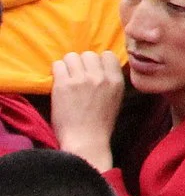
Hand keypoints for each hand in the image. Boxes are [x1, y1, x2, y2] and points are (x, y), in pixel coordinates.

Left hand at [48, 51, 125, 172]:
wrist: (86, 141)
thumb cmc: (100, 125)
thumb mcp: (116, 99)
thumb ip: (110, 82)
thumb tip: (99, 68)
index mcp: (116, 81)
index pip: (107, 55)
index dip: (98, 62)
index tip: (93, 71)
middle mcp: (100, 77)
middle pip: (88, 54)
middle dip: (82, 63)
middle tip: (77, 76)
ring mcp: (81, 80)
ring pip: (71, 56)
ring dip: (68, 66)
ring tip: (67, 78)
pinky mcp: (63, 85)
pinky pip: (58, 65)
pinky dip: (57, 71)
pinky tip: (58, 83)